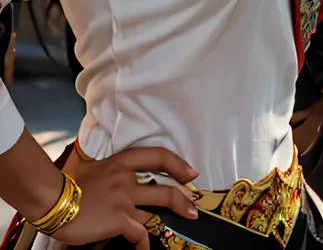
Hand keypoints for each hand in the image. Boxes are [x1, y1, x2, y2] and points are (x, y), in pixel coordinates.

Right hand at [54, 147, 198, 249]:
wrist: (54, 200)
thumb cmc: (70, 184)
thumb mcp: (94, 168)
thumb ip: (111, 171)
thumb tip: (120, 176)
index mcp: (121, 162)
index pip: (157, 156)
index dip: (177, 163)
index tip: (191, 172)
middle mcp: (126, 178)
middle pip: (164, 187)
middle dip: (183, 199)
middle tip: (193, 208)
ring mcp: (124, 199)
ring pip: (156, 210)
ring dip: (169, 219)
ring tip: (180, 225)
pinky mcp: (120, 219)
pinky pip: (140, 234)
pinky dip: (143, 245)